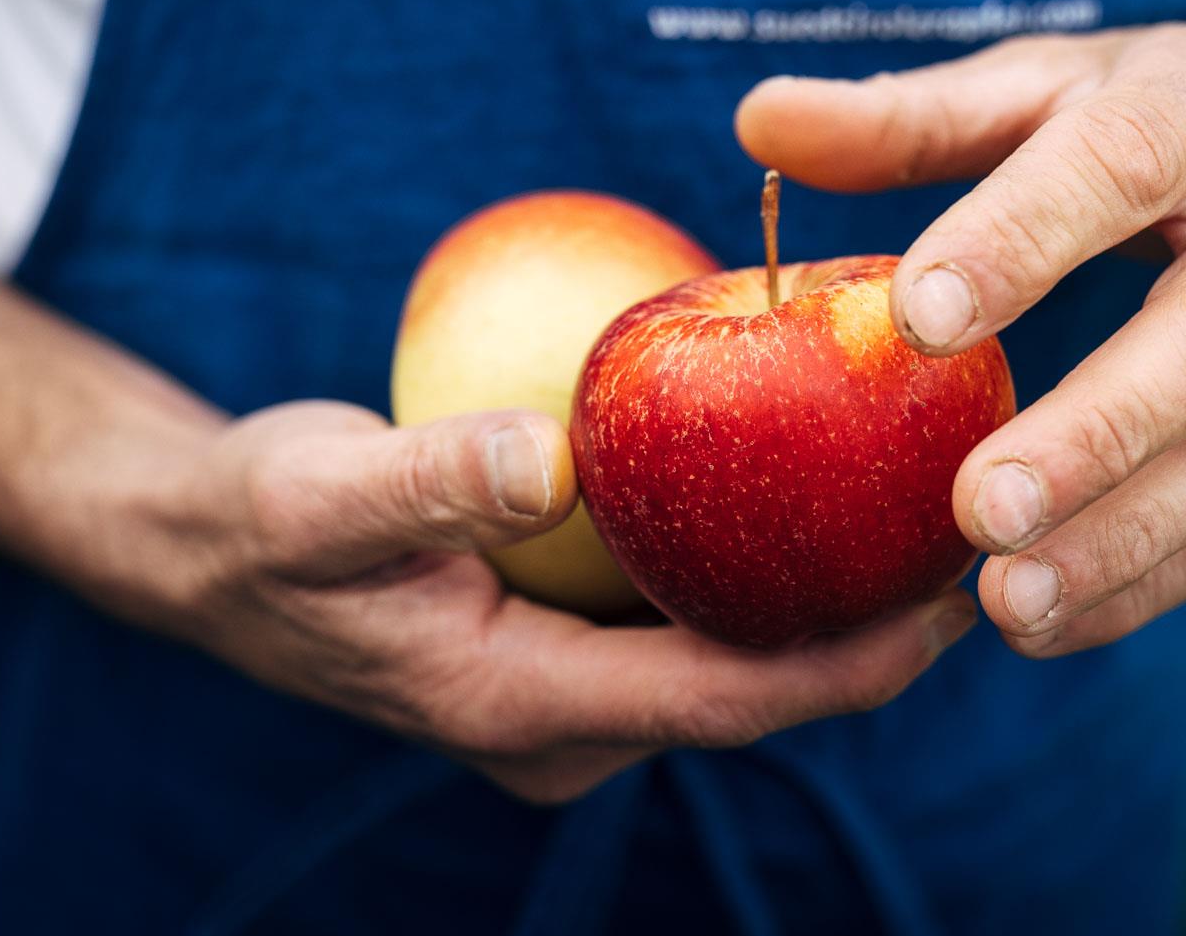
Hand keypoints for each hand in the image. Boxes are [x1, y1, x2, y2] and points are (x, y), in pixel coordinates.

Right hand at [84, 402, 975, 801]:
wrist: (211, 548)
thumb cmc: (262, 519)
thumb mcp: (320, 492)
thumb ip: (425, 481)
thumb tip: (547, 460)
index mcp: (520, 707)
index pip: (720, 701)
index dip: (846, 664)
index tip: (950, 603)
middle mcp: (562, 726)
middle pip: (752, 693)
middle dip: (867, 635)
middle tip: (974, 536)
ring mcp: (568, 699)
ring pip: (730, 660)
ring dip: (824, 603)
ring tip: (923, 517)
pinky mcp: (569, 653)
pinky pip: (691, 622)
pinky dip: (758, 570)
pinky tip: (813, 496)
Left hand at [737, 23, 1185, 656]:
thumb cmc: (1173, 115)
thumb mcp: (1056, 84)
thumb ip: (911, 114)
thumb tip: (756, 119)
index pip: (1123, 163)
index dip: (1024, 238)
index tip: (918, 318)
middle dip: (1096, 435)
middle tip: (976, 511)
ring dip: (1127, 540)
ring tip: (1005, 603)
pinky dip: (1157, 578)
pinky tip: (1052, 621)